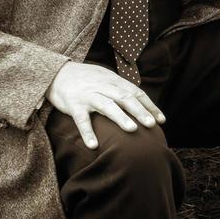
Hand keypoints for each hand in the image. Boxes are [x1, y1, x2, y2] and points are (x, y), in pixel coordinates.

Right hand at [46, 62, 165, 148]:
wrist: (57, 73)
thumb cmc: (87, 79)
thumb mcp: (107, 79)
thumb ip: (122, 89)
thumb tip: (142, 102)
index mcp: (114, 81)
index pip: (136, 93)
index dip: (149, 106)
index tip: (161, 120)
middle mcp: (103, 87)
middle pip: (125, 98)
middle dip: (140, 111)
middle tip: (152, 125)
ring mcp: (88, 96)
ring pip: (107, 106)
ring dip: (120, 118)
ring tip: (132, 129)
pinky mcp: (74, 105)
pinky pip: (81, 120)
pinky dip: (87, 132)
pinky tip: (94, 145)